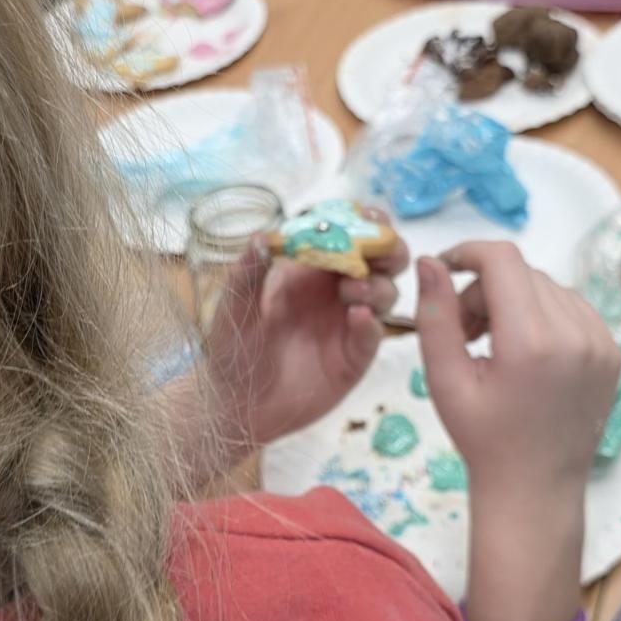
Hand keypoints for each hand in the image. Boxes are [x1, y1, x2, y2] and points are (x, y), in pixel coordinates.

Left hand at [206, 216, 407, 449]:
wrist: (237, 404)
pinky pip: (374, 335)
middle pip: (380, 259)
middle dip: (387, 248)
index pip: (346, 233)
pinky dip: (372, 324)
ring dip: (377, 284)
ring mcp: (348, 323)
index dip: (363, 221)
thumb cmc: (233, 349)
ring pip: (386, 292)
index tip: (368, 216)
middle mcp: (335, 290)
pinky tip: (358, 318)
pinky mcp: (354, 356)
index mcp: (308, 268)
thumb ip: (248, 273)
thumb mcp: (234, 308)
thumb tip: (262, 236)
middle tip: (378, 250)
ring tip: (352, 289)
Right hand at [415, 242, 620, 506]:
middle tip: (465, 332)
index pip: (502, 260)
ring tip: (494, 344)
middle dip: (485, 289)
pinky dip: (543, 315)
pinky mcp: (611, 352)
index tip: (445, 271)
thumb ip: (436, 316)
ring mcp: (601, 343)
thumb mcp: (444, 379)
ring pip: (547, 287)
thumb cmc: (482, 438)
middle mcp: (575, 334)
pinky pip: (573, 307)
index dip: (467, 253)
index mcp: (531, 341)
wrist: (535, 488)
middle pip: (522, 274)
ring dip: (514, 300)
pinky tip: (525, 351)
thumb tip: (430, 262)